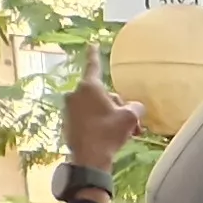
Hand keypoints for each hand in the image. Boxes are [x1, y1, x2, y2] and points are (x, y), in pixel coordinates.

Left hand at [64, 48, 139, 173]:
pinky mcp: (67, 122)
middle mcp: (76, 93)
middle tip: (131, 124)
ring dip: (109, 116)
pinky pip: (87, 118)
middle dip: (116, 106)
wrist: (89, 158)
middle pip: (101, 93)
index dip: (95, 54)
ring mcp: (69, 108)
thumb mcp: (130, 118)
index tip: (92, 43)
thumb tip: (136, 107)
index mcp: (90, 87)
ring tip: (123, 133)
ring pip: (95, 107)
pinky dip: (98, 124)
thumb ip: (135, 107)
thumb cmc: (109, 133)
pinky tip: (108, 138)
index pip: (94, 66)